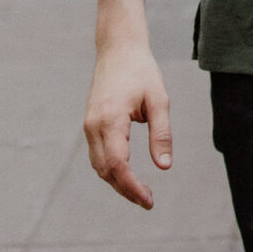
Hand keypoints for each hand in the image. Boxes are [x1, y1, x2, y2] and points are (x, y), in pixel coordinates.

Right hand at [84, 38, 172, 208]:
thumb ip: (161, 133)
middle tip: (148, 202)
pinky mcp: (90, 124)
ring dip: (117, 182)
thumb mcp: (159, 100)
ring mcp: (89, 125)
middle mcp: (94, 125)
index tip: (148, 200)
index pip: (118, 164)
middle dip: (125, 190)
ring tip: (141, 193)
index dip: (132, 187)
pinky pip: (97, 155)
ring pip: (98, 165)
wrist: (118, 49)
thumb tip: (164, 167)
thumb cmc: (142, 72)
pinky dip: (110, 169)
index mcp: (111, 119)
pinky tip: (128, 175)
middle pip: (105, 170)